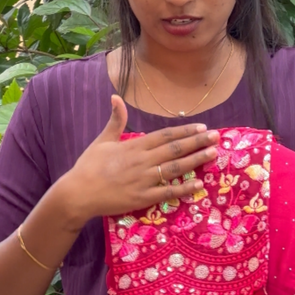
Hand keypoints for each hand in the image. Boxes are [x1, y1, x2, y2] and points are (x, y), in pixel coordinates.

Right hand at [60, 95, 219, 226]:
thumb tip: (116, 97)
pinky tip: (198, 185)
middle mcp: (142, 161)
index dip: (184, 131)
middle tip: (217, 137)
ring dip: (195, 160)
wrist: (78, 193)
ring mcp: (143, 180)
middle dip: (197, 142)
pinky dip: (183, 189)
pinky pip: (167, 193)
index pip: (165, 135)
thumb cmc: (89, 167)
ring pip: (175, 168)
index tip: (202, 128)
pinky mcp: (142, 198)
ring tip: (212, 154)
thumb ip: (115, 120)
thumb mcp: (102, 140)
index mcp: (134, 146)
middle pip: (175, 149)